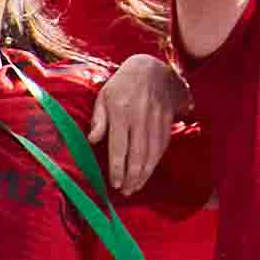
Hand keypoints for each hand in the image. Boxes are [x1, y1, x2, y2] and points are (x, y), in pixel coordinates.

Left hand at [91, 55, 179, 191]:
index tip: (115, 184)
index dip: (118, 167)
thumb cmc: (122, 84)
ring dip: (145, 174)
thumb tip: (92, 140)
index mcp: (121, 111)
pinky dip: (156, 161)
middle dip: (132, 177)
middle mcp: (140, 117)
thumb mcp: (104, 96)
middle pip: (137, 154)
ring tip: (136, 187)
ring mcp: (156, 119)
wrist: (152, 68)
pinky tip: (149, 172)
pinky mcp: (167, 120)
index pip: (119, 146)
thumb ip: (98, 119)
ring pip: (152, 153)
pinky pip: (162, 145)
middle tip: (126, 192)